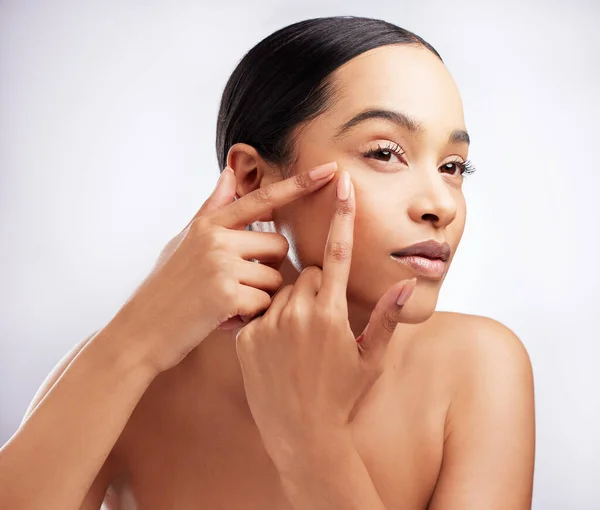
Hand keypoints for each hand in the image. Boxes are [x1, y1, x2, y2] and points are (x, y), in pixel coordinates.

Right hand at [108, 161, 338, 374]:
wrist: (139, 331)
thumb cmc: (166, 287)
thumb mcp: (184, 241)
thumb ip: (212, 209)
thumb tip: (228, 172)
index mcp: (209, 224)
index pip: (262, 199)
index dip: (298, 184)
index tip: (329, 170)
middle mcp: (216, 238)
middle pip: (279, 246)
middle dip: (269, 269)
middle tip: (239, 285)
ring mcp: (221, 264)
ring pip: (275, 277)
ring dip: (259, 296)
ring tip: (226, 304)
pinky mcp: (226, 293)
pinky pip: (265, 301)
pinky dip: (250, 315)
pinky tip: (223, 319)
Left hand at [235, 169, 416, 466]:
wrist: (302, 433)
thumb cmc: (343, 396)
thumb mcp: (371, 359)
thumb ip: (387, 317)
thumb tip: (408, 284)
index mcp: (333, 313)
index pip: (338, 253)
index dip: (343, 215)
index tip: (341, 183)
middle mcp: (298, 313)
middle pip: (308, 271)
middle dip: (318, 285)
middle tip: (322, 321)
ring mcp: (269, 323)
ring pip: (283, 287)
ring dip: (293, 302)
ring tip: (300, 339)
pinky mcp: (245, 335)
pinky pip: (259, 308)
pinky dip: (270, 318)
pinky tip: (278, 349)